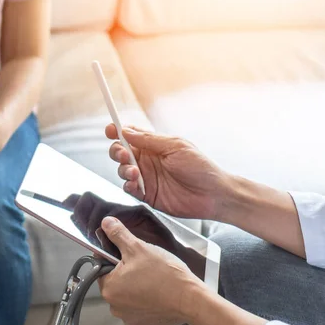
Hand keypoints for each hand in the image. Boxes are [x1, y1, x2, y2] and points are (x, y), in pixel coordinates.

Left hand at [98, 216, 204, 324]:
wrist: (192, 299)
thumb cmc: (165, 276)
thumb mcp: (138, 247)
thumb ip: (118, 234)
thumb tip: (106, 224)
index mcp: (109, 289)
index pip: (102, 267)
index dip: (114, 257)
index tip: (127, 254)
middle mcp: (115, 307)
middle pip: (115, 281)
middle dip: (126, 271)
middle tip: (143, 264)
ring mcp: (130, 317)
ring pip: (128, 294)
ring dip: (137, 285)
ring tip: (152, 277)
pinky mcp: (145, 323)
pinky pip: (140, 306)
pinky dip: (147, 298)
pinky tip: (157, 290)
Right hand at [107, 125, 229, 220]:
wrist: (213, 195)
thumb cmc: (201, 168)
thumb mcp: (176, 147)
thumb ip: (149, 140)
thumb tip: (127, 131)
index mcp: (154, 145)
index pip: (130, 135)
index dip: (118, 131)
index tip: (110, 129)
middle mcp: (147, 160)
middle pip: (121, 152)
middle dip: (117, 151)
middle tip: (123, 154)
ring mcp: (146, 177)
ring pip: (122, 170)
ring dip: (123, 169)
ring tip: (134, 171)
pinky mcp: (147, 195)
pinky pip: (129, 189)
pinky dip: (128, 185)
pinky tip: (135, 183)